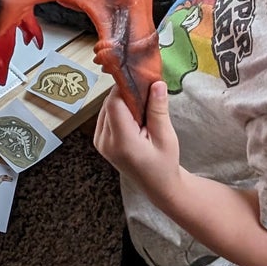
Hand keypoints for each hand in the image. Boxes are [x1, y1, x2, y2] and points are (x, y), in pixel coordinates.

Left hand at [93, 81, 180, 199]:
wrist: (158, 186)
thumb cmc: (165, 164)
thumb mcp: (166, 137)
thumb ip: (158, 110)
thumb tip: (156, 83)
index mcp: (121, 142)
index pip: (114, 103)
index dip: (125, 88)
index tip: (140, 79)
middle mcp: (105, 142)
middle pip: (109, 104)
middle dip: (126, 94)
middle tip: (145, 92)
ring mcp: (100, 143)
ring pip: (106, 108)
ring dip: (122, 102)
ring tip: (142, 106)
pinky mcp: (100, 142)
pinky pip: (106, 116)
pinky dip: (118, 111)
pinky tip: (134, 116)